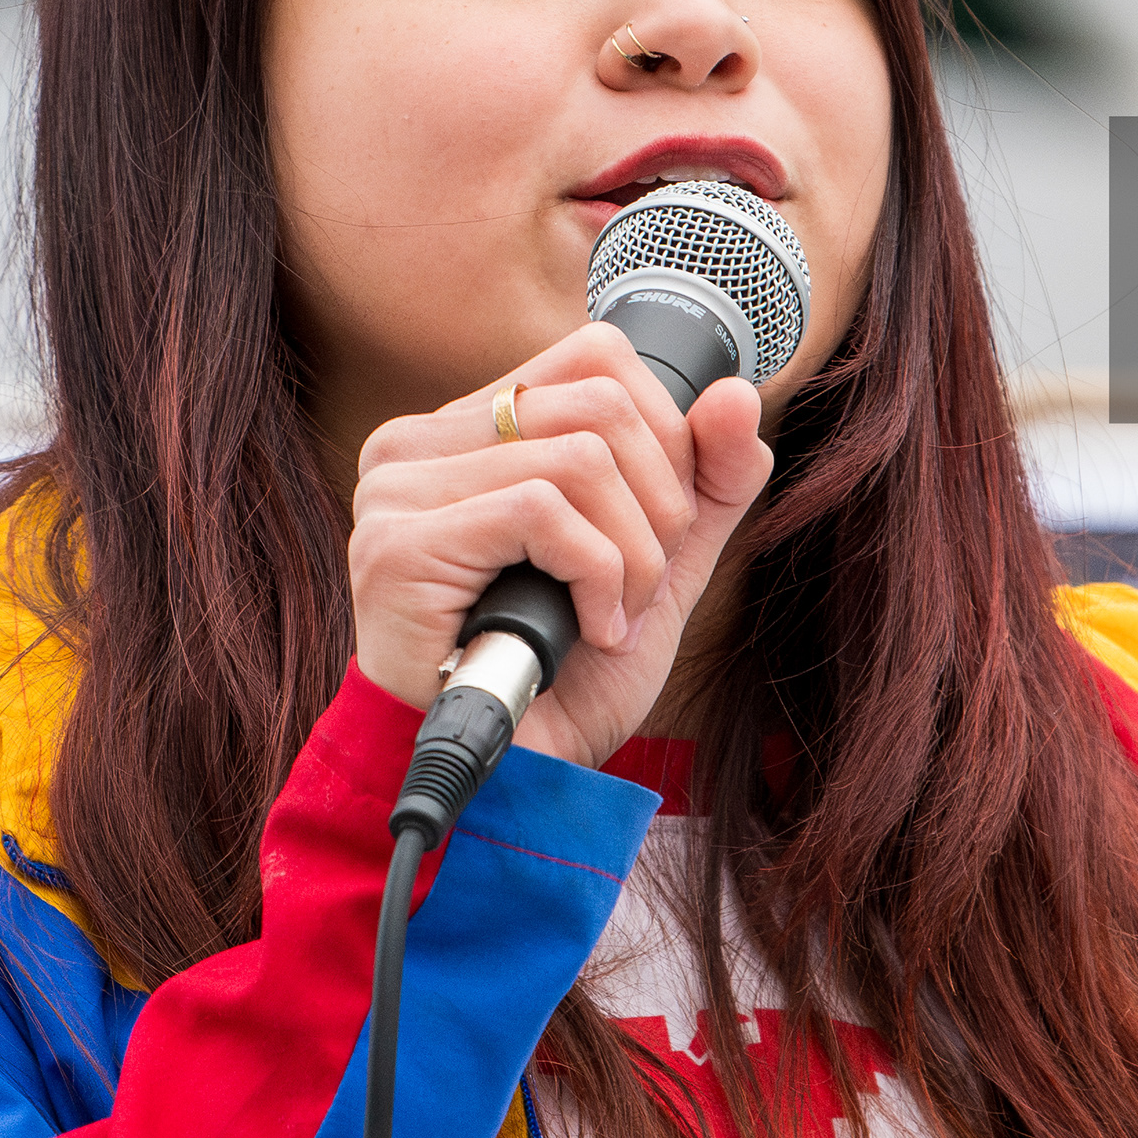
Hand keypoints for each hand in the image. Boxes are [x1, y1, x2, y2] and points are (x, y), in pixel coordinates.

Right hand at [345, 321, 775, 770]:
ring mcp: (398, 490)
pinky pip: (542, 511)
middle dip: (659, 504)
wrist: (508, 783)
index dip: (665, 435)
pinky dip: (596, 577)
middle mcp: (417, 444)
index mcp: (467, 432)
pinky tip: (585, 633)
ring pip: (580, 455)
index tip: (658, 528)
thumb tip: (739, 392)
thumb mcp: (660, 565)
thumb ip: (706, 481)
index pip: (596, 355)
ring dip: (632, 555)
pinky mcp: (400, 545)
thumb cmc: (563, 678)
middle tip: (639, 588)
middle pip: (601, 400)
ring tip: (610, 618)